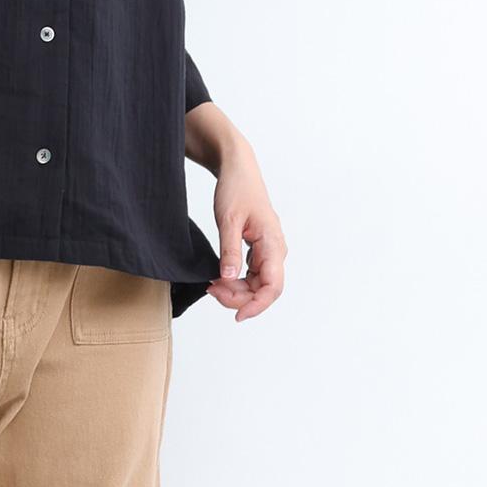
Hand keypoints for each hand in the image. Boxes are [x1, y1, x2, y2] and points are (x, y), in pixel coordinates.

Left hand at [206, 143, 286, 322]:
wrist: (237, 170)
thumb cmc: (236, 189)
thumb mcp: (228, 220)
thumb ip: (229, 250)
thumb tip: (227, 278)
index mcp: (273, 243)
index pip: (273, 286)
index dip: (257, 305)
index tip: (237, 316)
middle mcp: (275, 250)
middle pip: (263, 290)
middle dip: (238, 298)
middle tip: (212, 290)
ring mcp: (267, 252)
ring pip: (255, 286)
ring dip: (235, 292)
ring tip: (212, 285)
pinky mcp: (257, 252)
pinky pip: (250, 277)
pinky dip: (234, 283)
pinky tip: (218, 279)